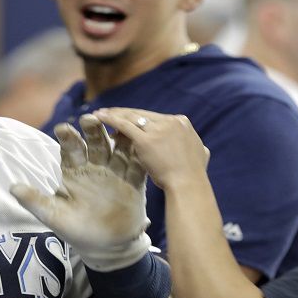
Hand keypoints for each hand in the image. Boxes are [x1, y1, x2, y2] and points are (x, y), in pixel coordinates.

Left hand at [11, 114, 150, 270]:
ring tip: (120, 126)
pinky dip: (140, 156)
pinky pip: (138, 167)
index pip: (70, 149)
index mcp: (74, 170)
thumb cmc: (76, 230)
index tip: (62, 128)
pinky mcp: (134, 184)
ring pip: (118, 150)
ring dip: (119, 138)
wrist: (105, 249)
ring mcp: (116, 174)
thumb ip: (35, 200)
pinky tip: (142, 144)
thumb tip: (12, 188)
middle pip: (95, 143)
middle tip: (90, 118)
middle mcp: (95, 167)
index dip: (67, 138)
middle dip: (93, 130)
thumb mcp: (53, 215)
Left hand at [94, 107, 209, 191]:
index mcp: (181, 122)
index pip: (154, 116)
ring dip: (114, 114)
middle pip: (142, 114)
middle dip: (123, 113)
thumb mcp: (199, 153)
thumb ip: (193, 144)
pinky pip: (124, 125)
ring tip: (100, 113)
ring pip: (131, 117)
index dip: (138, 118)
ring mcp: (158, 129)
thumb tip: (198, 145)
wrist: (188, 185)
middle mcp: (171, 121)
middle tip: (108, 112)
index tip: (127, 118)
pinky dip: (110, 118)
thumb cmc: (193, 174)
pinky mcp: (146, 139)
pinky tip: (98, 116)